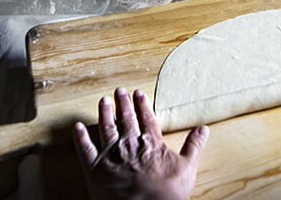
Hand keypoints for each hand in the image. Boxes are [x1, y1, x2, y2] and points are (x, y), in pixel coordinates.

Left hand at [73, 88, 208, 199]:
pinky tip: (77, 127)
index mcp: (150, 142)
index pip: (146, 118)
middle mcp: (129, 144)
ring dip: (104, 113)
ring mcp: (110, 155)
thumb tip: (203, 129)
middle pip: (126, 119)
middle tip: (119, 91)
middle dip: (122, 103)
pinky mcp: (94, 168)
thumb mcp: (187, 168)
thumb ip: (193, 146)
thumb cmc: (167, 194)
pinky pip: (84, 149)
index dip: (141, 104)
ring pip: (105, 128)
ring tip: (103, 101)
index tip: (138, 93)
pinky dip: (80, 137)